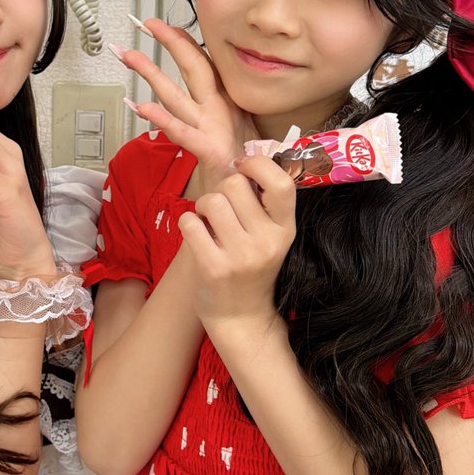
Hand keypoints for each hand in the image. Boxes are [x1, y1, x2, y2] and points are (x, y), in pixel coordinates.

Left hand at [121, 19, 257, 196]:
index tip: (166, 25)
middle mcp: (221, 109)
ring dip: (152, 73)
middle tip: (148, 24)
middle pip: (194, 68)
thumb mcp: (235, 130)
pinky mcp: (209, 149)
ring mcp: (214, 127)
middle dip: (171, 43)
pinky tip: (142, 106)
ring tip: (130, 56)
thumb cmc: (240, 164)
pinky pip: (181, 131)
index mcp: (228, 102)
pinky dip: (162, 118)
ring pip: (179, 94)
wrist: (253, 195)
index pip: (206, 64)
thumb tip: (204, 93)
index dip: (185, 42)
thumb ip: (219, 109)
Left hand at [178, 155, 296, 328]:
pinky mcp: (214, 267)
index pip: (280, 183)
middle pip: (235, 184)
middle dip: (221, 189)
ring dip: (202, 207)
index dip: (257, 164)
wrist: (241, 317)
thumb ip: (263, 203)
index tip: (243, 166)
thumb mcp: (270, 236)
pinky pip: (190, 222)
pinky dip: (188, 224)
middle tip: (221, 209)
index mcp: (285, 229)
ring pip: (211, 201)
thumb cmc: (251, 267)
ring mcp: (242, 256)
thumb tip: (247, 158)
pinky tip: (196, 236)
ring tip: (208, 223)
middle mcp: (268, 241)